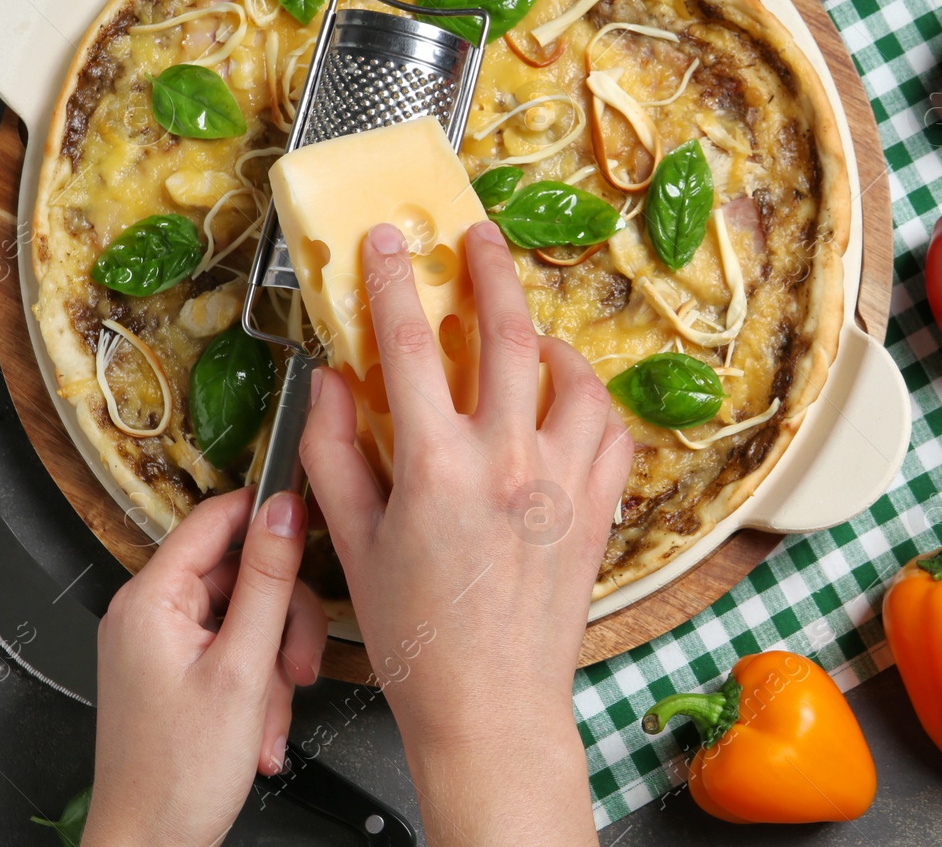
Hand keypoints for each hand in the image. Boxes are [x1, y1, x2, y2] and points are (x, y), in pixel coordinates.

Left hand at [84, 488, 326, 845]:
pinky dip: (258, 684)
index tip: (313, 522)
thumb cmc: (178, 775)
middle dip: (282, 621)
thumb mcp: (243, 668)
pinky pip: (234, 651)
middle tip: (298, 665)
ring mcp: (161, 644)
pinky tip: (260, 724)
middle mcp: (149, 614)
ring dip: (274, 663)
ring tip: (274, 711)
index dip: (269, 516)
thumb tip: (284, 511)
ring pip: (247, 618)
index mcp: (152, 600)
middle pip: (242, 576)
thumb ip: (268, 581)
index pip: (216, 518)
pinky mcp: (175, 671)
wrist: (150, 844)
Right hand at [301, 219, 631, 845]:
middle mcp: (508, 463)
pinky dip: (593, 407)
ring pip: (576, 378)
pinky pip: (612, 433)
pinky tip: (569, 406)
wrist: (489, 705)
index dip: (393, 282)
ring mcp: (563, 484)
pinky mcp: (597, 510)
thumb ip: (334, 453)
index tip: (388, 241)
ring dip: (552, 343)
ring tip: (530, 335)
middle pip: (508, 335)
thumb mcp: (352, 543)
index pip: (407, 347)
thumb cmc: (414, 635)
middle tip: (478, 237)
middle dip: (491, 271)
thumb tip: (329, 380)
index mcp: (436, 468)